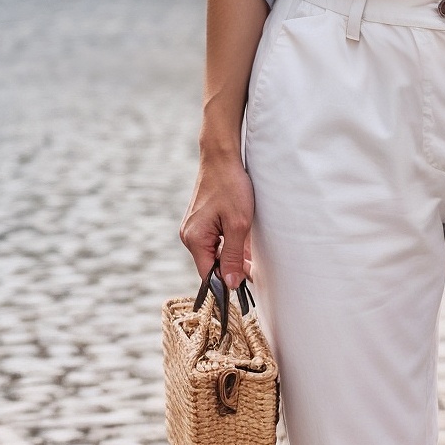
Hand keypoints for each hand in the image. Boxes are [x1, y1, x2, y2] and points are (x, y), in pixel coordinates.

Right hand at [180, 146, 255, 284]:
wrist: (222, 157)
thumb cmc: (231, 187)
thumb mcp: (238, 225)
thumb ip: (232, 256)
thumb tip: (229, 283)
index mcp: (194, 239)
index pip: (208, 275)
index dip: (226, 283)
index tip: (245, 287)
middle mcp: (189, 236)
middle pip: (212, 265)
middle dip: (233, 267)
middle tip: (254, 267)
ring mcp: (194, 228)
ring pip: (216, 253)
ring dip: (234, 254)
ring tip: (250, 245)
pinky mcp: (202, 221)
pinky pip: (216, 240)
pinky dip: (231, 242)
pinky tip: (244, 237)